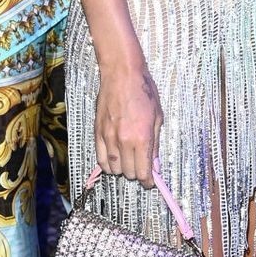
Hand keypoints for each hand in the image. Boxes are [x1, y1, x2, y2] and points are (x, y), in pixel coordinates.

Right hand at [94, 58, 163, 183]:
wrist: (122, 75)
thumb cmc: (144, 92)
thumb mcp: (158, 117)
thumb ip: (155, 143)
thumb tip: (154, 163)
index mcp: (142, 138)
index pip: (143, 172)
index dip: (148, 181)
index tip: (150, 182)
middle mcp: (124, 141)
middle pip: (128, 173)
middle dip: (137, 173)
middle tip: (141, 166)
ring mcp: (108, 138)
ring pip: (113, 168)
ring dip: (122, 169)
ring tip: (128, 161)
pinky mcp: (97, 133)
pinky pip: (100, 158)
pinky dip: (107, 164)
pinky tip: (114, 160)